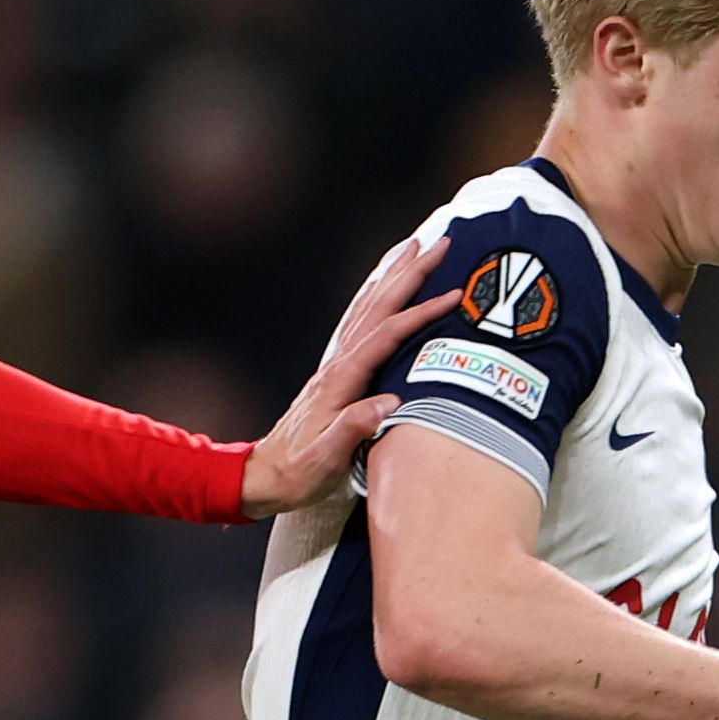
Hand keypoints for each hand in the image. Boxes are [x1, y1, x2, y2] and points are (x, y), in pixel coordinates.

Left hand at [238, 234, 455, 516]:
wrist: (265, 476)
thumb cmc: (298, 472)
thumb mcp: (325, 458)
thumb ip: (354, 428)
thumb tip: (389, 402)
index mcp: (340, 380)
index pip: (387, 335)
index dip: (421, 312)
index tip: (454, 295)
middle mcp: (337, 364)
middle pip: (378, 307)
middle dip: (410, 273)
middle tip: (439, 243)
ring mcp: (335, 365)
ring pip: (367, 308)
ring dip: (392, 276)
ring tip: (414, 248)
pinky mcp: (336, 372)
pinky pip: (358, 322)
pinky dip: (374, 298)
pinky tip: (382, 287)